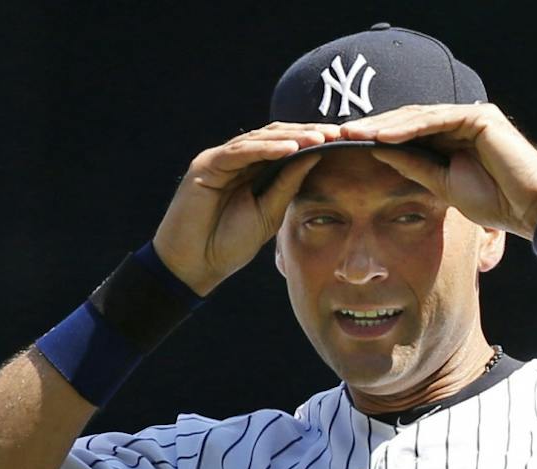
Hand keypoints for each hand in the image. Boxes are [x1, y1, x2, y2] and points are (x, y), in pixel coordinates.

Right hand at [150, 124, 341, 295]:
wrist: (193, 266)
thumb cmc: (228, 244)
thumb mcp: (269, 213)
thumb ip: (288, 184)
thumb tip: (315, 156)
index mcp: (252, 171)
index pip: (286, 147)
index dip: (313, 142)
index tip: (343, 143)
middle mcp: (237, 160)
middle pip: (276, 136)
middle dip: (308, 133)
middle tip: (338, 134)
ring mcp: (221, 159)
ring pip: (260, 139)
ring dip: (292, 138)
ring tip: (321, 138)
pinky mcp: (206, 165)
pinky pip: (240, 151)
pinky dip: (266, 149)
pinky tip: (290, 149)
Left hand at [336, 104, 536, 237]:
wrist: (527, 208)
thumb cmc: (492, 201)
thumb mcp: (442, 184)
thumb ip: (415, 166)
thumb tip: (380, 152)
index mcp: (453, 136)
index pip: (409, 132)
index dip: (378, 137)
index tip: (347, 147)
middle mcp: (461, 121)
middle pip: (410, 119)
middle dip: (375, 126)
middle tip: (341, 134)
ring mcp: (471, 115)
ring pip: (420, 116)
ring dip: (385, 124)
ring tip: (355, 133)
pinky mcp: (479, 116)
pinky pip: (437, 119)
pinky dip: (409, 128)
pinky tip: (383, 135)